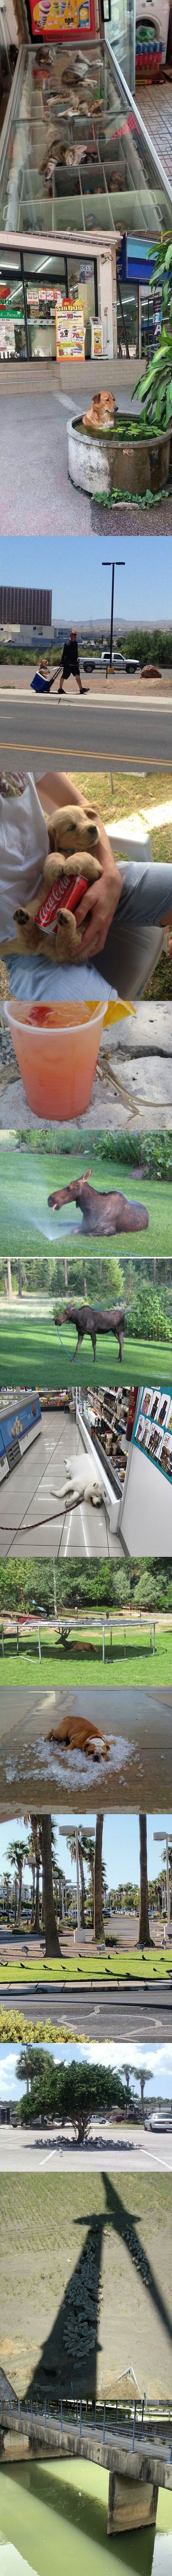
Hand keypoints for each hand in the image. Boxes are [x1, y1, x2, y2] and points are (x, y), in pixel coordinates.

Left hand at [76, 819, 121, 955]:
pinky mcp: (107, 919)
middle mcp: (104, 925)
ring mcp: (107, 923)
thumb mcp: (89, 898)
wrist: (114, 880)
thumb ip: (80, 911)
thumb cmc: (100, 888)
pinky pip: (101, 934)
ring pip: (100, 940)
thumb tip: (70, 922)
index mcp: (99, 921)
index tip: (69, 953)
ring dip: (91, 947)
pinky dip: (94, 939)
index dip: (79, 948)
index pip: (88, 939)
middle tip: (74, 955)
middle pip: (97, 945)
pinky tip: (86, 937)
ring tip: (80, 950)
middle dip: (86, 952)